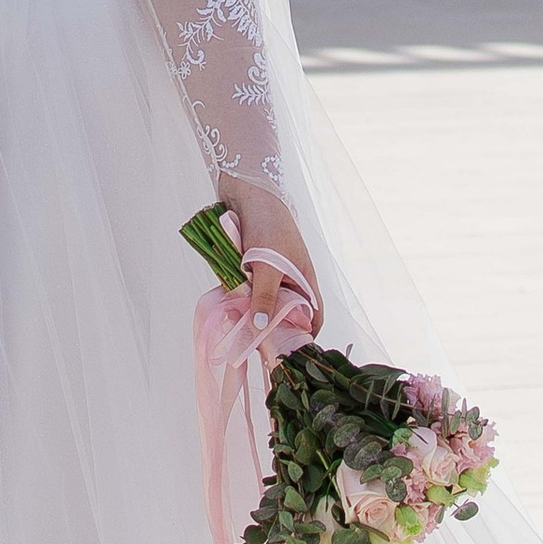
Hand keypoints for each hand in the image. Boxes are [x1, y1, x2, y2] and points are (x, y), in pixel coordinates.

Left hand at [230, 187, 318, 335]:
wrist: (247, 192)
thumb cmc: (268, 225)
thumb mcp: (268, 265)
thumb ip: (265, 296)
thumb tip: (262, 328)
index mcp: (305, 279)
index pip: (313, 317)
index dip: (304, 335)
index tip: (286, 351)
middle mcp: (291, 279)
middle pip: (286, 314)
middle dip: (271, 327)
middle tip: (254, 344)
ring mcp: (271, 273)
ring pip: (264, 303)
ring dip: (252, 311)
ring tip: (238, 326)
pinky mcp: (252, 267)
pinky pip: (248, 289)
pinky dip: (240, 296)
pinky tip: (229, 303)